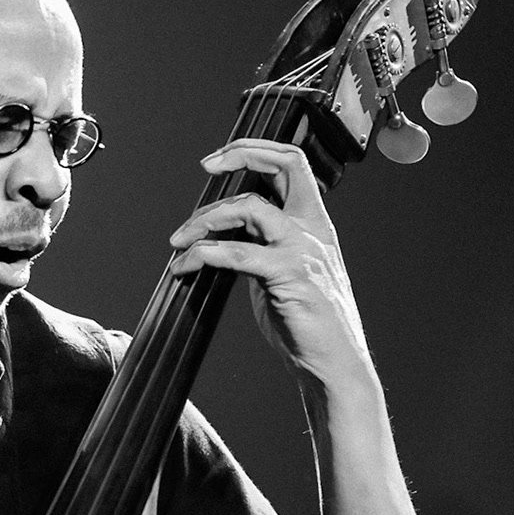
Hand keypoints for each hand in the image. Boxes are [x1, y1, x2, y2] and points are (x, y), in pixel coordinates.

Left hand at [169, 138, 374, 389]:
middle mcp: (312, 229)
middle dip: (241, 155)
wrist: (334, 363)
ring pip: (250, 207)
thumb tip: (221, 233)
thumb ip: (261, 245)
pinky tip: (186, 266)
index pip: (293, 164)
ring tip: (179, 241)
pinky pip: (237, 254)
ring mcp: (301, 250)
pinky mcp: (288, 276)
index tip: (221, 158)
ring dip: (205, 219)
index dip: (256, 151)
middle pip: (285, 165)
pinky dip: (203, 255)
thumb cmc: (307, 323)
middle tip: (206, 166)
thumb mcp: (284, 271)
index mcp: (315, 223)